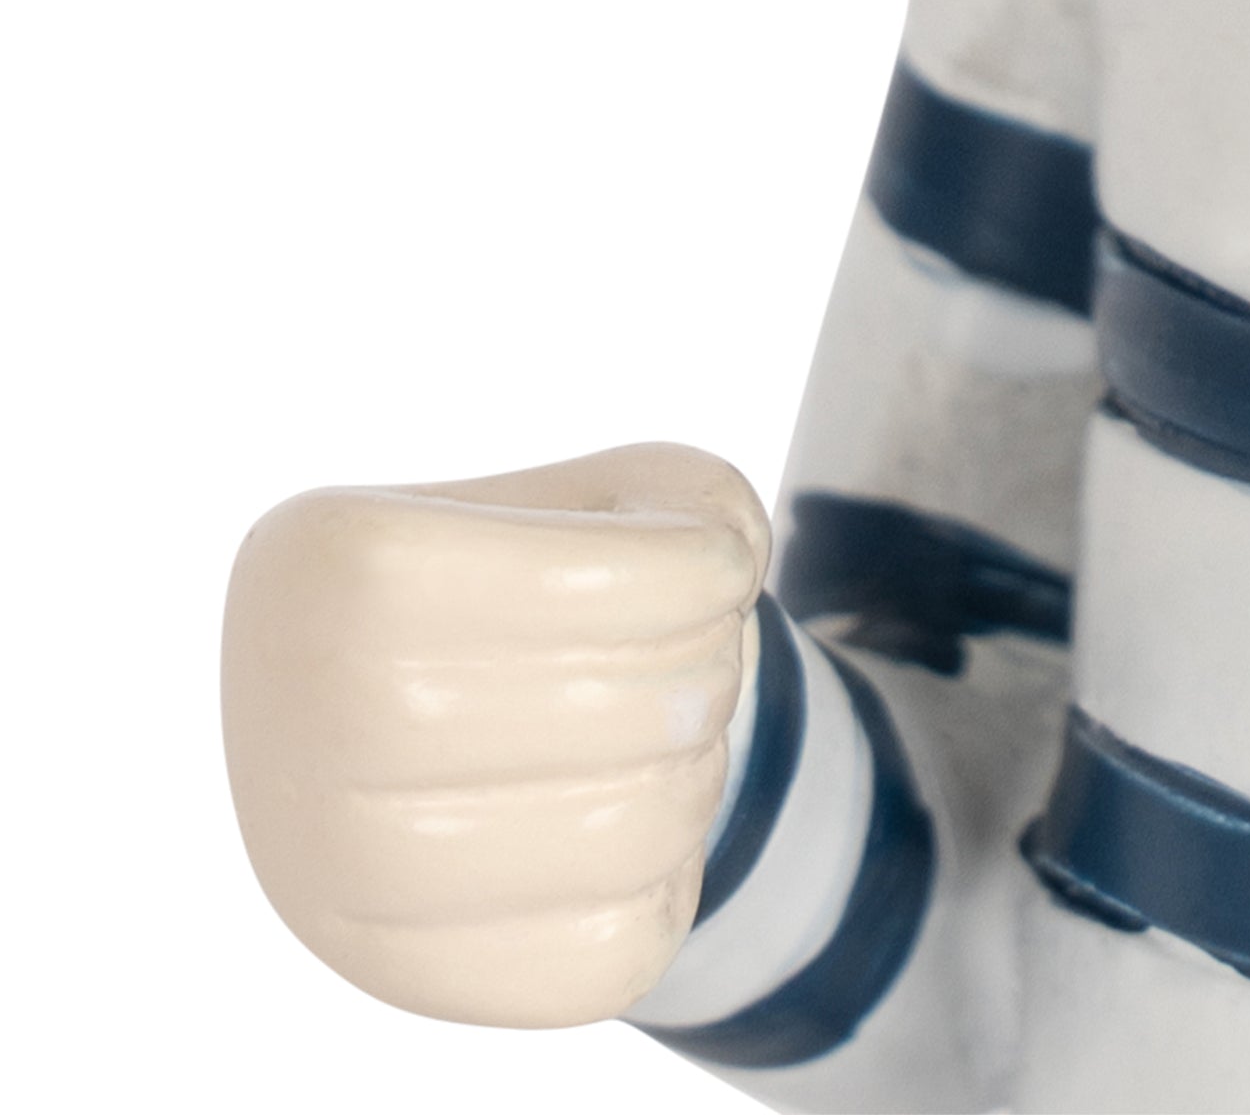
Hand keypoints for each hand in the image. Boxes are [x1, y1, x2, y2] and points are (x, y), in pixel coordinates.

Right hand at [222, 439, 768, 1028]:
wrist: (364, 716)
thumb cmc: (508, 578)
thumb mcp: (600, 491)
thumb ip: (692, 505)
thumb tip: (723, 568)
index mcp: (332, 567)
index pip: (601, 582)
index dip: (699, 570)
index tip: (709, 565)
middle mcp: (305, 731)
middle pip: (636, 712)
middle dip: (708, 670)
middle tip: (686, 654)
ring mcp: (336, 879)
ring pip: (635, 834)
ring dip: (696, 769)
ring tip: (660, 733)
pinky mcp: (399, 979)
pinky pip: (616, 953)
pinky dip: (667, 881)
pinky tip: (611, 821)